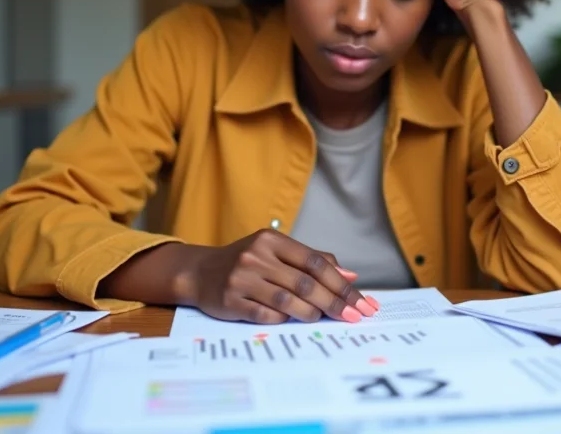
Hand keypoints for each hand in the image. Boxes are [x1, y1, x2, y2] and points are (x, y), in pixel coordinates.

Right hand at [181, 230, 378, 324]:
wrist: (200, 272)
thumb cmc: (247, 262)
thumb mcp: (277, 252)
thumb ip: (313, 260)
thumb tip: (350, 277)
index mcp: (272, 239)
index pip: (315, 262)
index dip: (340, 283)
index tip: (360, 301)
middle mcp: (256, 256)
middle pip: (305, 283)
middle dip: (333, 302)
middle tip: (353, 316)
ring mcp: (242, 278)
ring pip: (288, 301)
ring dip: (311, 312)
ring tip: (321, 317)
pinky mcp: (231, 301)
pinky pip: (266, 315)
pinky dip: (284, 319)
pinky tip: (291, 320)